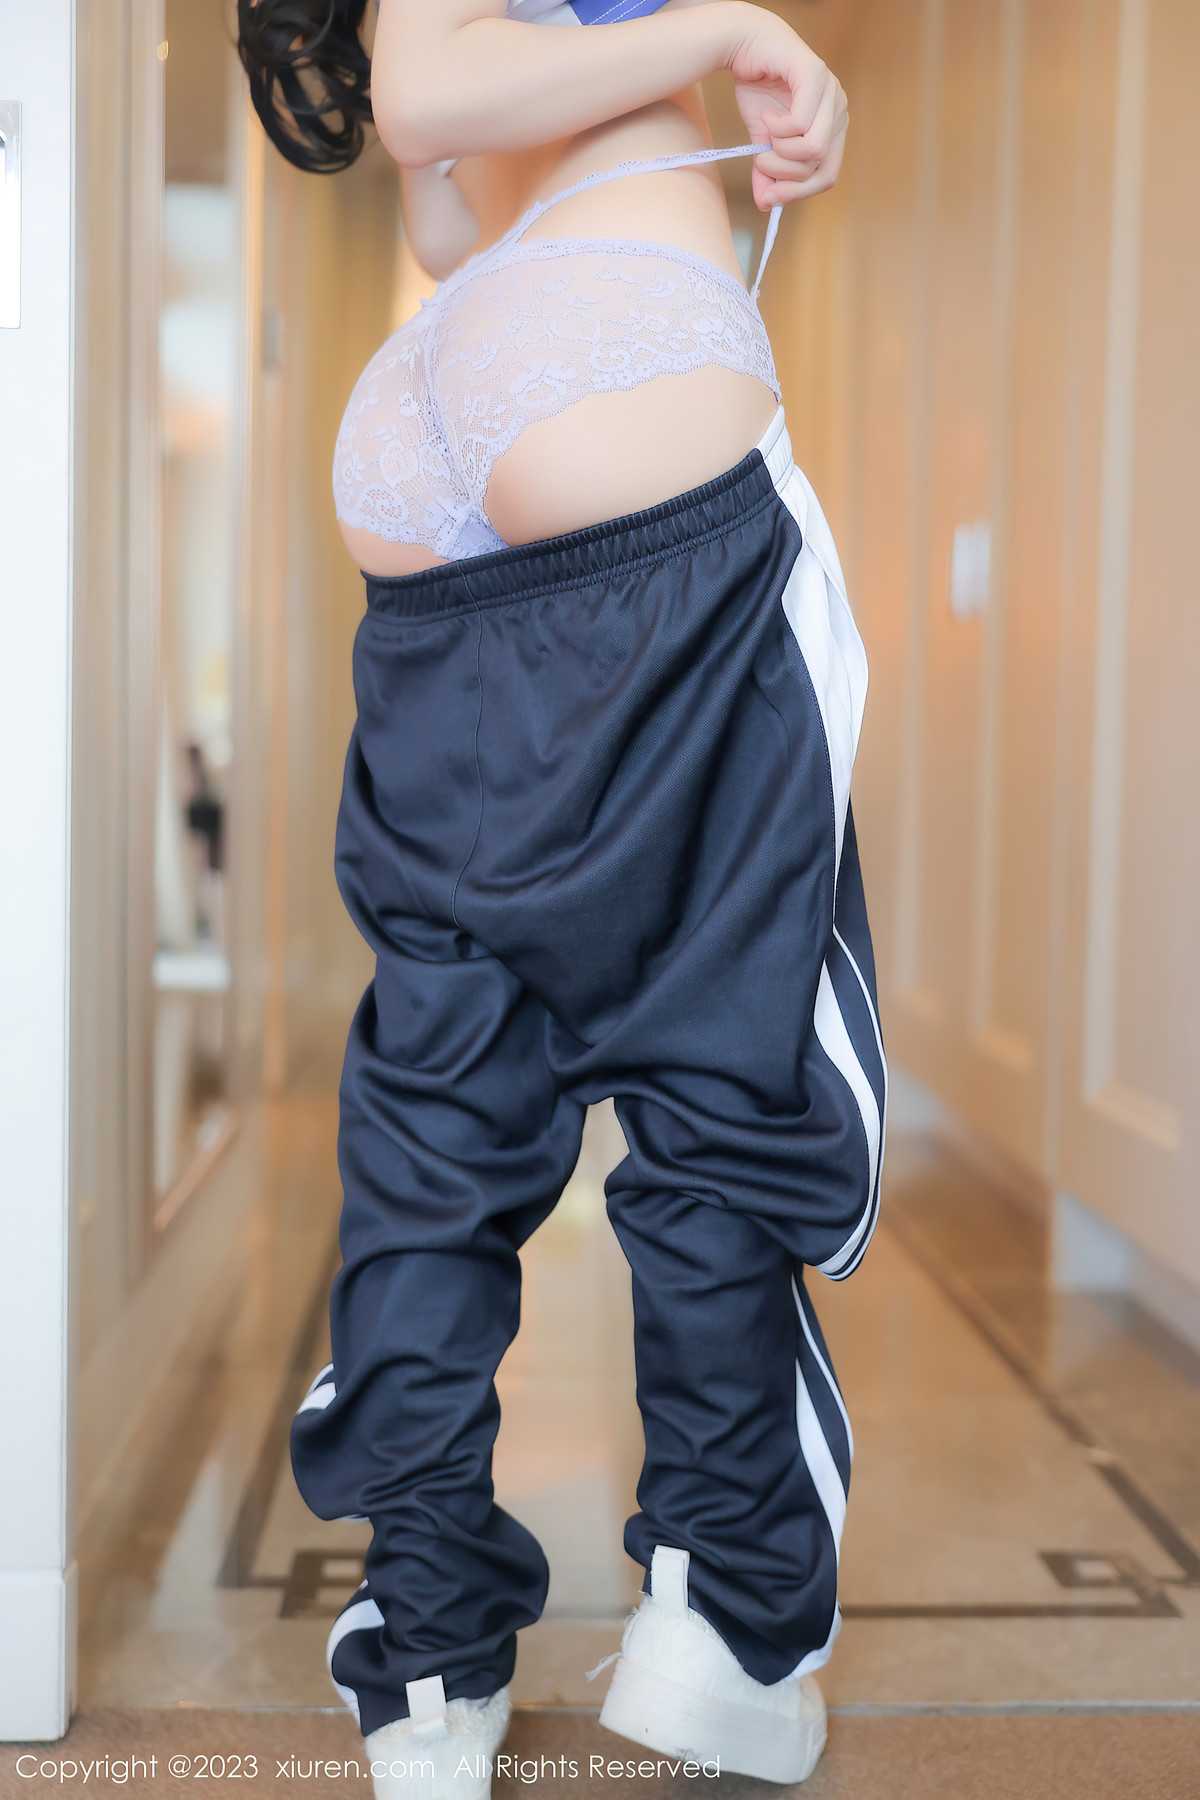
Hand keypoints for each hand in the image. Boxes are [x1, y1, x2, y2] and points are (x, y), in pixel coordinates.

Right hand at [724, 3, 847, 208]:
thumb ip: (768, 171)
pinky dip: (777, 127)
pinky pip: (800, 123)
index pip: (828, 175)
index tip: (769, 197)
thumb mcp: (763, 141)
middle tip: (761, 160)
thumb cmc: (759, 89)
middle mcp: (838, 109)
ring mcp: (831, 91)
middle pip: (820, 167)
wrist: (745, 45)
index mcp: (832, 127)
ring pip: (813, 149)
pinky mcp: (815, 76)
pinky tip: (767, 114)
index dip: (798, 193)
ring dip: (780, 150)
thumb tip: (766, 204)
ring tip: (766, 132)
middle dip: (784, 174)